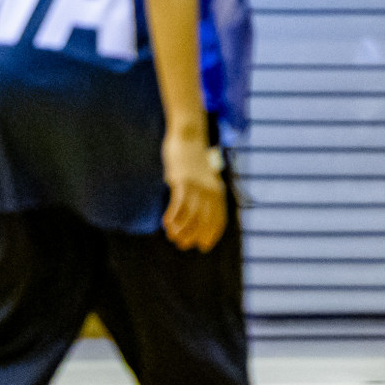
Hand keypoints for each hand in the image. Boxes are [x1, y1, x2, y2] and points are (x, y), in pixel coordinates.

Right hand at [162, 126, 226, 251]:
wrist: (188, 138)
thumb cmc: (194, 161)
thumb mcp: (204, 178)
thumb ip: (204, 194)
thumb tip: (198, 214)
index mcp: (217, 191)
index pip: (218, 219)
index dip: (211, 235)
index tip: (203, 246)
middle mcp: (210, 190)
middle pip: (204, 220)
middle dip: (193, 236)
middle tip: (182, 244)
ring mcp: (197, 186)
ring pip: (191, 215)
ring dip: (181, 229)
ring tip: (173, 236)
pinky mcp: (183, 181)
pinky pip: (179, 204)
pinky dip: (172, 216)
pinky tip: (166, 224)